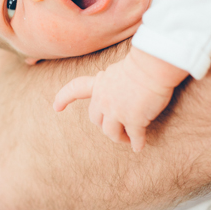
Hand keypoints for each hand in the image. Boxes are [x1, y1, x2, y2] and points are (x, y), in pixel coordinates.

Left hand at [53, 49, 187, 150]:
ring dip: (119, 138)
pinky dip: (136, 144)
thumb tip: (116, 86)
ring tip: (127, 140)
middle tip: (116, 130)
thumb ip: (113, 81)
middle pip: (96, 120)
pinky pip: (134, 138)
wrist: (153, 65)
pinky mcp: (134, 121)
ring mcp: (117, 111)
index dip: (64, 98)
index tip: (56, 107)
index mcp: (100, 84)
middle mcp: (104, 99)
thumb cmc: (143, 62)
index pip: (76, 89)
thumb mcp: (119, 69)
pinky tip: (139, 147)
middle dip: (104, 126)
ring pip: (112, 132)